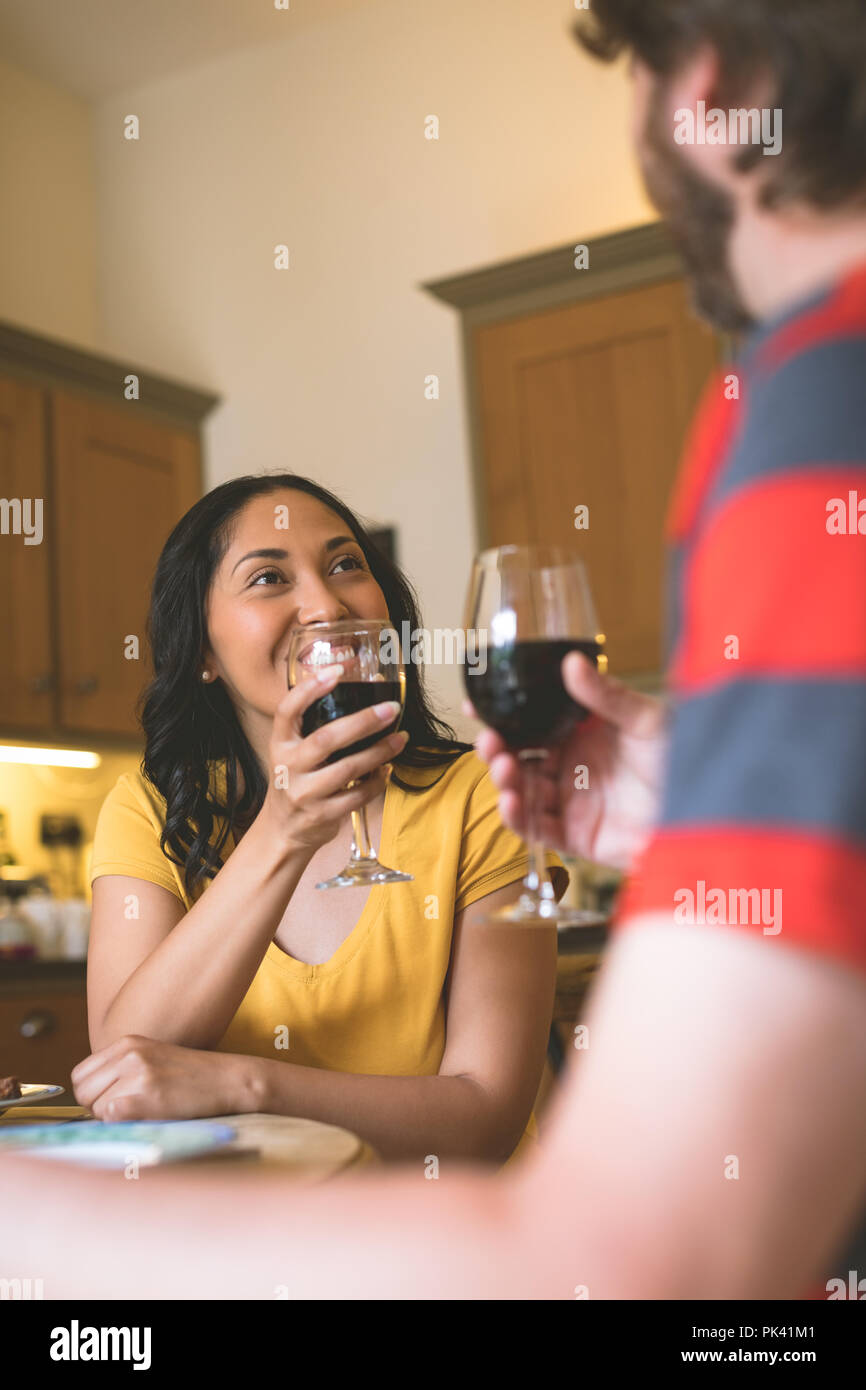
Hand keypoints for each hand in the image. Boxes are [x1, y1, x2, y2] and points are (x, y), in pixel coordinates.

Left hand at [70, 1036, 255, 1121]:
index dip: (90, 1093)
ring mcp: (137, 1073)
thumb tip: (90, 1100)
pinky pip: (110, 1116)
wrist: (228, 1080)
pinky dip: (121, 1124)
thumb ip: (120, 1071)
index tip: (109, 1101)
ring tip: (141, 1112)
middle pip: (83, 1091)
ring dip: (111, 1118)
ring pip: (95, 1106)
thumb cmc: (191, 1078)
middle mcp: (128, 1054)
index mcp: (127, 1043)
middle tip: (123, 1112)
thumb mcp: (152, 1060)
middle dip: (95, 1107)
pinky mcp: (145, 1095)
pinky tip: (145, 1117)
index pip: (80, 1074)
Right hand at [262, 664, 408, 851]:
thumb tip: (360, 689)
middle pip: (326, 739)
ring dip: (379, 752)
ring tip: (400, 739)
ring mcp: (305, 793)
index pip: (287, 710)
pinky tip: (388, 769)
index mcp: (280, 743)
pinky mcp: (322, 815)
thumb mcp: (292, 751)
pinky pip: (358, 795)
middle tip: (391, 709)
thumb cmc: (296, 780)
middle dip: (362, 722)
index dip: (310, 689)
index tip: (337, 671)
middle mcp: (288, 766)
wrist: (282, 829)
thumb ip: (314, 726)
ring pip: (348, 769)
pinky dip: (378, 781)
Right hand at [466, 652, 667, 870]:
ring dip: (503, 780)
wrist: (707, 817)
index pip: (532, 722)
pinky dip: (518, 818)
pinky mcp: (575, 836)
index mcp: (583, 735)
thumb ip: (606, 696)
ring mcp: (571, 801)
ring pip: (522, 791)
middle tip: (490, 740)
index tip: (476, 703)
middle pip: (519, 756)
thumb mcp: (647, 721)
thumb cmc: (683, 765)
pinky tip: (510, 801)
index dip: (502, 714)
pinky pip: (536, 828)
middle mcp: (571, 767)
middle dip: (497, 748)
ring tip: (503, 768)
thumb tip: (571, 663)